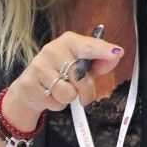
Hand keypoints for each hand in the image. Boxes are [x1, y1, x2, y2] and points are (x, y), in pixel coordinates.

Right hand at [3, 31, 123, 129]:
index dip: (103, 50)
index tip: (116, 53)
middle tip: (82, 92)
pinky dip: (57, 104)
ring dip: (70, 99)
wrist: (30, 87)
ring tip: (63, 92)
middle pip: (81, 76)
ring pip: (68, 93)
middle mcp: (53, 49)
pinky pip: (54, 102)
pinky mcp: (30, 83)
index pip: (88, 45)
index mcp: (69, 41)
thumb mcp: (82, 66)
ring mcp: (40, 66)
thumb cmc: (60, 73)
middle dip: (86, 91)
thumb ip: (100, 62)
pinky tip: (50, 95)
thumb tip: (115, 56)